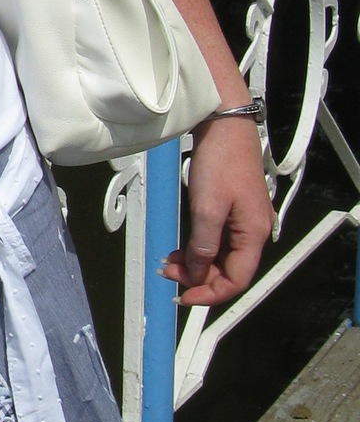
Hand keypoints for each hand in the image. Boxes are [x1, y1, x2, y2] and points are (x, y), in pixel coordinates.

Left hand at [164, 114, 272, 305]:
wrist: (223, 125)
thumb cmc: (219, 163)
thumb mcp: (207, 209)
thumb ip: (202, 246)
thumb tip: (198, 274)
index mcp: (253, 234)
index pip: (237, 280)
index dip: (210, 293)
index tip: (183, 296)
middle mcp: (252, 231)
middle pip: (228, 270)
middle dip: (198, 277)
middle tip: (168, 273)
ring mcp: (242, 220)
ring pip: (219, 256)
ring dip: (195, 263)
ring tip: (169, 261)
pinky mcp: (231, 209)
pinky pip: (215, 239)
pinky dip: (197, 247)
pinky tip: (179, 248)